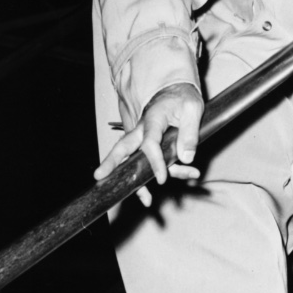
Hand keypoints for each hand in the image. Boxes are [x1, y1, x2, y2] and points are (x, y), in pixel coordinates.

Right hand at [94, 83, 203, 206]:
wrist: (180, 90)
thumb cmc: (184, 98)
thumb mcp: (193, 110)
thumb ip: (190, 133)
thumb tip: (186, 158)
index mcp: (152, 120)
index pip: (149, 143)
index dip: (154, 162)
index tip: (162, 179)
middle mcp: (143, 130)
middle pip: (123, 148)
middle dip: (111, 163)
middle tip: (99, 176)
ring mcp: (146, 139)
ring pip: (135, 160)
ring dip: (140, 181)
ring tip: (147, 201)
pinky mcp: (153, 145)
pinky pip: (156, 161)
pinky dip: (168, 172)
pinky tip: (190, 175)